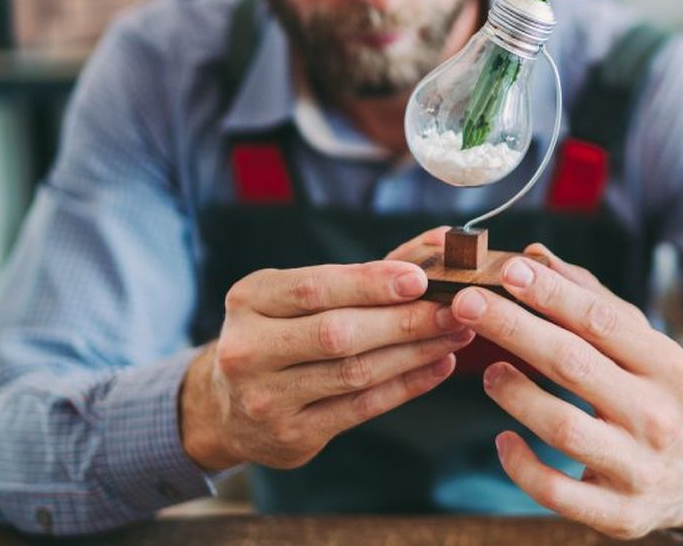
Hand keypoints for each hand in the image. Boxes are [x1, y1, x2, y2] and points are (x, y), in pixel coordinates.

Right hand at [180, 227, 474, 470]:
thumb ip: (359, 274)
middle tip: (456, 309)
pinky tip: (438, 365)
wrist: (226, 407)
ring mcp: (267, 399)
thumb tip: (438, 245)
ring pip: (355, 373)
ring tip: (456, 333)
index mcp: (249, 300)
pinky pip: (361, 408)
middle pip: (338, 334)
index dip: (370, 284)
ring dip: (415, 352)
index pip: (315, 288)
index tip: (420, 278)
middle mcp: (248, 350)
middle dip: (405, 320)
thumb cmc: (279, 333)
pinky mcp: (292, 435)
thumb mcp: (295, 294)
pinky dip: (406, 385)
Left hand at [450, 244, 682, 539]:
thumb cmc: (653, 394)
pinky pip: (557, 491)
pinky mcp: (617, 513)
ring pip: (564, 428)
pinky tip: (502, 441)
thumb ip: (590, 300)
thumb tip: (536, 256)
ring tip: (488, 372)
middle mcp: (656, 415)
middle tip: (468, 303)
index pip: (602, 321)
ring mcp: (637, 467)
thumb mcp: (640, 346)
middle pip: (574, 364)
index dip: (552, 293)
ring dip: (516, 395)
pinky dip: (522, 466)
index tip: (509, 268)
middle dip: (516, 329)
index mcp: (665, 365)